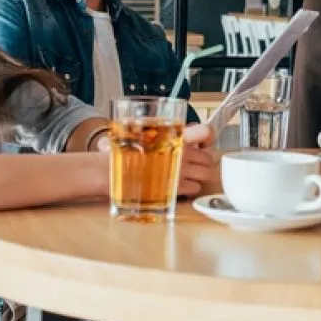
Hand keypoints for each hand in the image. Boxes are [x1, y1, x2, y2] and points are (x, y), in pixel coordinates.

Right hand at [94, 123, 217, 198]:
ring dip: (199, 176)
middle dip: (204, 163)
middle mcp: (182, 152)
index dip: (208, 138)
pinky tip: (178, 186)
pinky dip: (190, 188)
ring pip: (205, 175)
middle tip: (195, 165)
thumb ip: (165, 133)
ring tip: (187, 177)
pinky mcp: (175, 188)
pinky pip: (194, 189)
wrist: (111, 169)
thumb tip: (182, 135)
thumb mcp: (145, 132)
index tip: (204, 143)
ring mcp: (180, 171)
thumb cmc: (125, 151)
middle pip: (209, 159)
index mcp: (176, 135)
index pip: (206, 132)